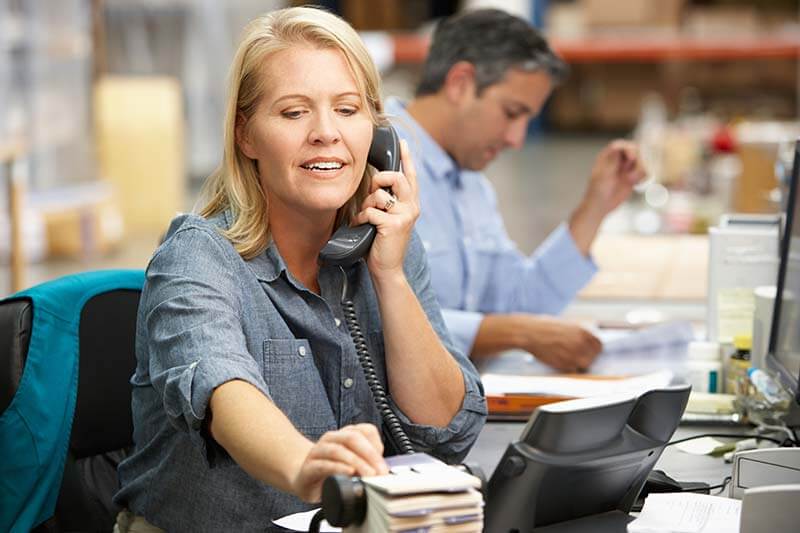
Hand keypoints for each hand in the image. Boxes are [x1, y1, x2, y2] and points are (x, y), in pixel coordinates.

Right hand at [291, 424, 388, 502]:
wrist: (305, 478)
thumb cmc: (331, 470)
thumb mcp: (353, 464)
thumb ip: (367, 462)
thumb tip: (381, 470)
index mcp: (345, 434)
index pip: (365, 430)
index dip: (377, 445)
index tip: (384, 465)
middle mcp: (332, 439)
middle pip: (352, 438)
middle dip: (369, 455)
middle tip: (379, 472)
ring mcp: (318, 451)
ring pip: (338, 450)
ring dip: (356, 463)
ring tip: (367, 475)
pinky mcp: (309, 467)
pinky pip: (324, 464)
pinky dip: (338, 468)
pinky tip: (348, 474)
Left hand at [353, 139, 419, 280]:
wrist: (388, 269)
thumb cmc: (383, 243)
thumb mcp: (390, 219)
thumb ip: (387, 202)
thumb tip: (374, 187)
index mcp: (412, 204)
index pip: (411, 176)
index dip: (406, 158)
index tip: (402, 143)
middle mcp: (412, 207)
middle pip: (395, 178)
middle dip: (379, 180)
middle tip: (372, 193)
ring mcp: (404, 216)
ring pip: (379, 195)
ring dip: (366, 205)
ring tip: (366, 218)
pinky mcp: (393, 225)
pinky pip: (370, 211)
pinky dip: (361, 218)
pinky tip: (361, 227)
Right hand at [519, 315, 601, 371]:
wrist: (529, 332)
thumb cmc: (545, 327)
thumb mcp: (567, 325)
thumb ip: (579, 334)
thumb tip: (588, 343)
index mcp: (583, 331)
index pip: (599, 345)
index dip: (594, 350)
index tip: (590, 352)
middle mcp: (581, 343)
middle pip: (594, 357)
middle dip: (587, 358)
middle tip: (577, 357)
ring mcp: (573, 354)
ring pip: (585, 365)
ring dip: (579, 364)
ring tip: (567, 359)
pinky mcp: (564, 364)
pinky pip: (572, 369)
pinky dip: (568, 367)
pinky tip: (559, 360)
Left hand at [569, 140, 646, 254]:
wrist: (600, 207)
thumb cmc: (597, 192)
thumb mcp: (603, 176)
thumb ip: (611, 162)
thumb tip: (617, 147)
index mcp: (606, 157)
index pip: (620, 145)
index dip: (628, 148)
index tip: (632, 157)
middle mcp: (617, 160)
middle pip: (634, 150)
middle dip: (637, 160)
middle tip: (633, 174)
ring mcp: (625, 168)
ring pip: (641, 161)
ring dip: (639, 171)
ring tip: (631, 181)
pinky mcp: (632, 176)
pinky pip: (643, 172)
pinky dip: (642, 177)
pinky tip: (636, 184)